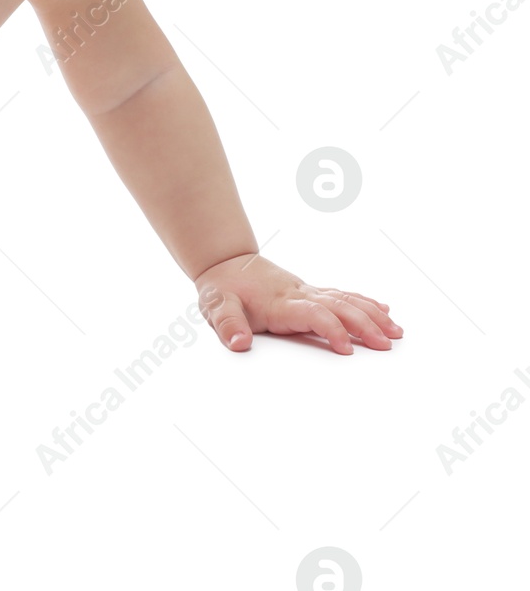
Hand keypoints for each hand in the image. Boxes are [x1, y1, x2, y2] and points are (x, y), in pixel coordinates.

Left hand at [194, 252, 403, 354]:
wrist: (224, 261)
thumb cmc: (222, 286)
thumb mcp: (216, 305)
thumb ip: (227, 324)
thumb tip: (239, 344)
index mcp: (280, 302)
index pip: (313, 314)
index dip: (331, 330)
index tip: (347, 350)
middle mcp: (299, 294)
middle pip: (339, 306)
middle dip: (364, 325)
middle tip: (387, 345)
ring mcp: (306, 291)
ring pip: (346, 300)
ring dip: (372, 315)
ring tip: (396, 332)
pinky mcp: (309, 291)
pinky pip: (341, 294)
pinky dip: (364, 301)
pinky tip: (383, 310)